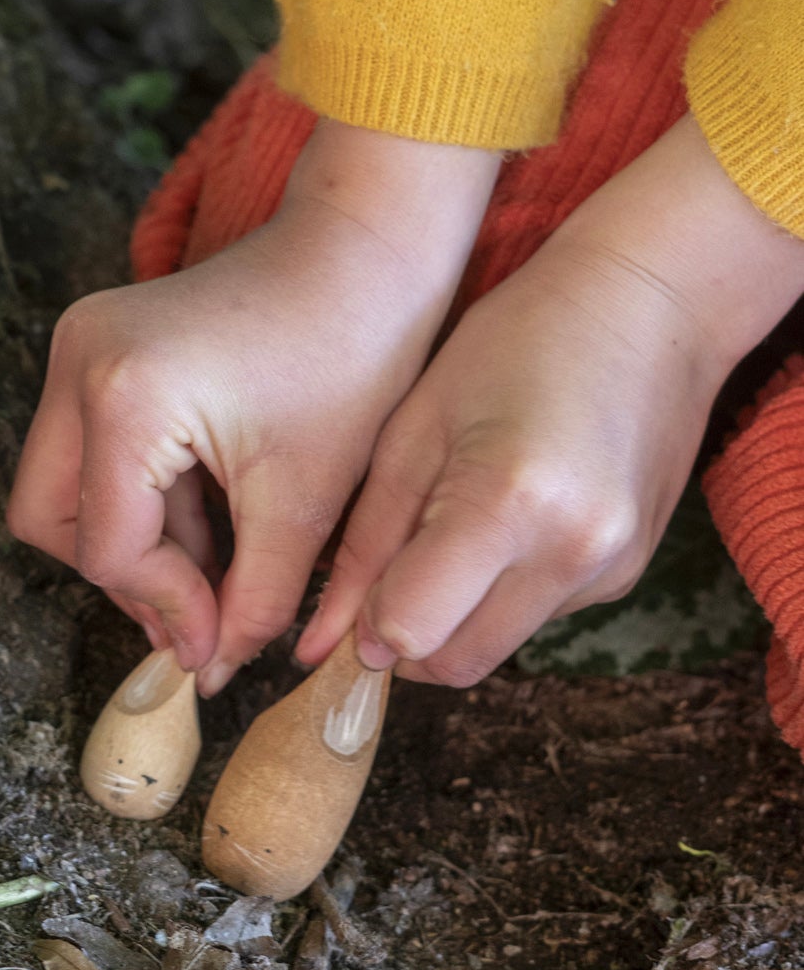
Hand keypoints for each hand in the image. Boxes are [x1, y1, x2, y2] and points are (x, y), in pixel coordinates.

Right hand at [8, 122, 498, 686]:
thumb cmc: (351, 359)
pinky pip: (87, 447)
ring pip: (60, 485)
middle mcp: (79, 359)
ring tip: (215, 560)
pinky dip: (138, 494)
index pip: (108, 549)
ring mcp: (79, 342)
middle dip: (123, 573)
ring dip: (130, 537)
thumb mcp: (303, 502)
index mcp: (127, 396)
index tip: (218, 643)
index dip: (164, 608)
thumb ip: (253, 602)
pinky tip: (208, 512)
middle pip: (49, 517)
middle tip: (198, 608)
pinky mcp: (96, 340)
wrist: (362, 253)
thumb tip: (210, 668)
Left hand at [298, 116, 803, 685]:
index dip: (369, 620)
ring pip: (496, 647)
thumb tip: (321, 647)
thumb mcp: (413, 426)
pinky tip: (506, 516)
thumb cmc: (511, 342)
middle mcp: (571, 554)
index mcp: (505, 503)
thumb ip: (365, 542)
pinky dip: (503, 593)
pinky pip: (537, 616)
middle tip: (391, 565)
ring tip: (451, 523)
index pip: (411, 630)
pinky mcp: (631, 575)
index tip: (358, 583)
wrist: (647, 307)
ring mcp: (611, 570)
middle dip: (407, 634)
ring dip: (456, 615)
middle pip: (455, 663)